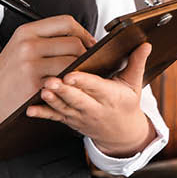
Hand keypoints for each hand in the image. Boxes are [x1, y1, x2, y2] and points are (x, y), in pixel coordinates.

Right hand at [0, 15, 94, 155]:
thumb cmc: (3, 77)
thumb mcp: (19, 48)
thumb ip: (43, 40)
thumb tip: (77, 38)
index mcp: (26, 32)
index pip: (66, 22)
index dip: (83, 32)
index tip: (89, 43)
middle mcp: (28, 45)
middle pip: (74, 42)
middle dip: (86, 54)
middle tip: (88, 63)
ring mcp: (31, 65)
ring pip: (73, 62)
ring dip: (81, 71)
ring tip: (80, 76)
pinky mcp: (34, 85)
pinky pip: (64, 82)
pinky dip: (71, 85)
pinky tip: (70, 89)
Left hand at [25, 42, 156, 157]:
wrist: (121, 133)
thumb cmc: (125, 104)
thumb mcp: (134, 84)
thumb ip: (137, 62)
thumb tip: (145, 44)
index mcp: (111, 97)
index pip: (96, 87)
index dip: (83, 82)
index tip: (71, 75)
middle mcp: (95, 108)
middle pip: (77, 99)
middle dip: (64, 91)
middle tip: (51, 81)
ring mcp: (81, 116)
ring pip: (64, 108)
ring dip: (52, 100)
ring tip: (42, 90)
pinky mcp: (71, 120)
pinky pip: (56, 118)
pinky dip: (43, 114)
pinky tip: (31, 110)